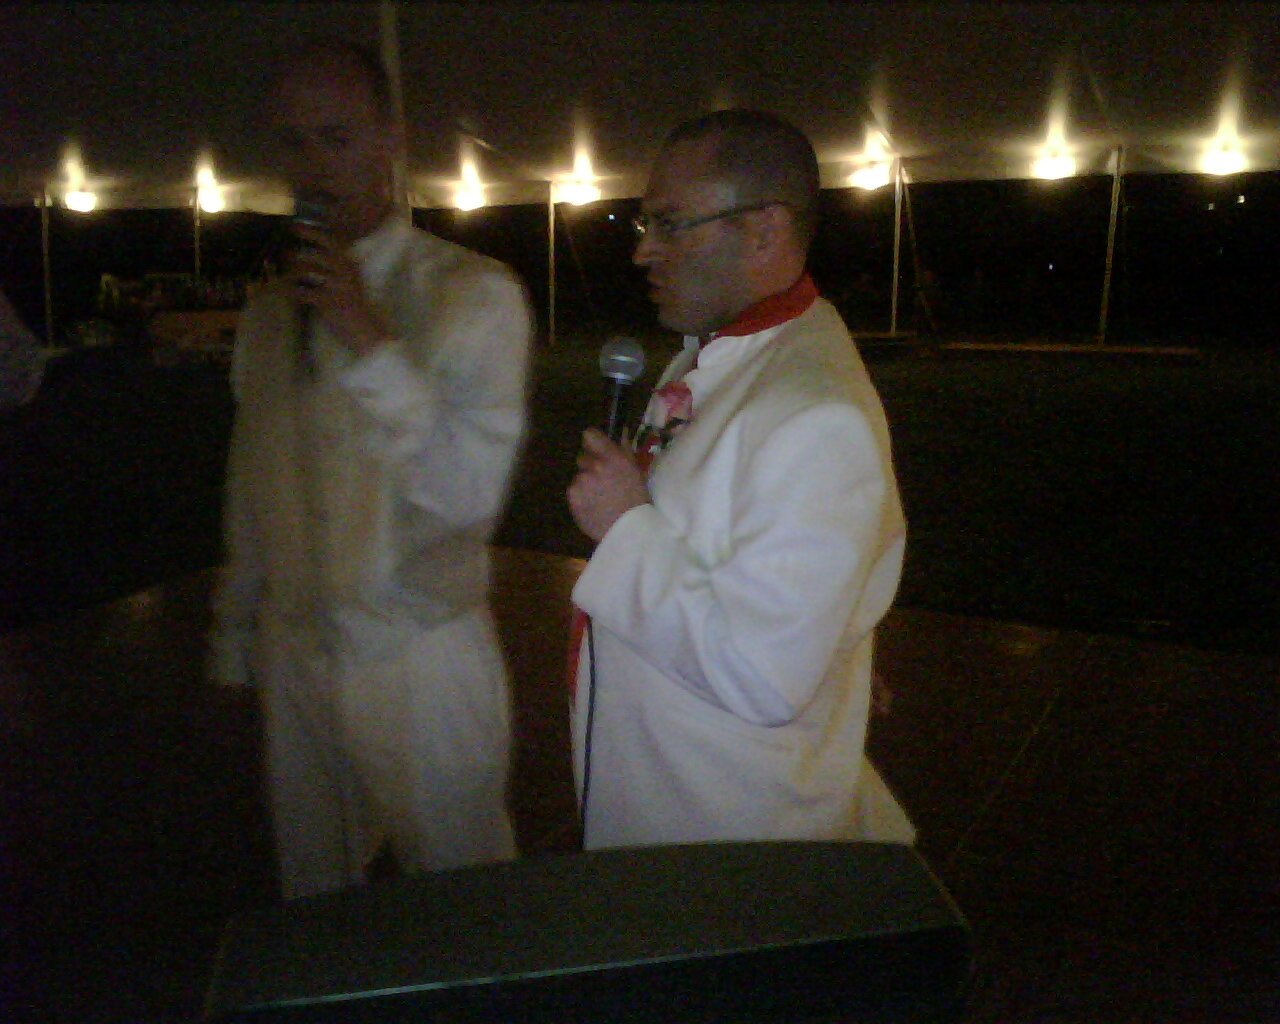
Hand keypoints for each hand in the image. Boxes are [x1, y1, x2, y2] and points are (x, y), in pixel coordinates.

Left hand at [285, 224, 389, 355]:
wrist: (366, 331)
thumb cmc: (355, 307)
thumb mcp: (350, 282)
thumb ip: (336, 267)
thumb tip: (308, 254)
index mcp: (351, 265)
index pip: (331, 241)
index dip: (312, 232)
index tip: (295, 225)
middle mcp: (345, 272)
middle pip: (316, 254)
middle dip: (297, 254)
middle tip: (285, 254)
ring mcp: (337, 287)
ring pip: (306, 271)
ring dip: (291, 272)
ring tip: (284, 275)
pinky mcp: (328, 303)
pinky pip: (303, 293)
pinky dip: (293, 292)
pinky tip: (288, 292)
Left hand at [567, 428, 650, 542]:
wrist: (628, 529)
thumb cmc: (637, 500)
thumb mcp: (635, 471)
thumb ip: (624, 451)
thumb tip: (621, 433)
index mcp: (612, 457)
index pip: (589, 435)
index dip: (593, 442)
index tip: (597, 450)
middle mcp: (594, 466)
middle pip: (582, 457)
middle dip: (590, 465)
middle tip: (602, 480)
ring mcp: (581, 481)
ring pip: (578, 476)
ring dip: (585, 483)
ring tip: (599, 498)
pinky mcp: (572, 497)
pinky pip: (574, 491)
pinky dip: (581, 497)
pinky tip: (592, 506)